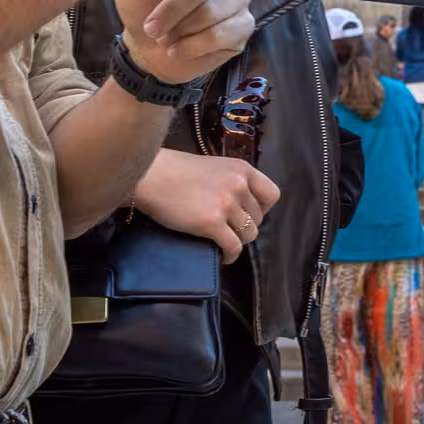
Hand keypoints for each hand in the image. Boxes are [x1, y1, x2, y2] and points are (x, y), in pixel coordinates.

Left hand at [114, 0, 255, 84]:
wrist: (146, 49)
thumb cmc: (141, 11)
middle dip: (174, 12)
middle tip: (154, 28)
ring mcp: (236, 0)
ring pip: (214, 12)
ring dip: (184, 30)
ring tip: (168, 38)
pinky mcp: (243, 26)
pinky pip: (224, 34)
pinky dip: (196, 45)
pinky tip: (181, 48)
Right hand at [134, 149, 280, 261]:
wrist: (151, 175)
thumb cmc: (176, 171)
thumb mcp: (214, 167)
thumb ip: (232, 181)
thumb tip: (244, 205)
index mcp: (241, 169)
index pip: (272, 195)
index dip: (262, 209)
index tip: (248, 214)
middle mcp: (238, 185)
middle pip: (258, 219)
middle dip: (245, 227)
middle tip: (229, 229)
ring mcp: (226, 204)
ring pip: (248, 235)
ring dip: (237, 241)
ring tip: (225, 242)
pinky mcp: (211, 222)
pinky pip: (233, 247)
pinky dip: (230, 256)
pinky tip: (223, 256)